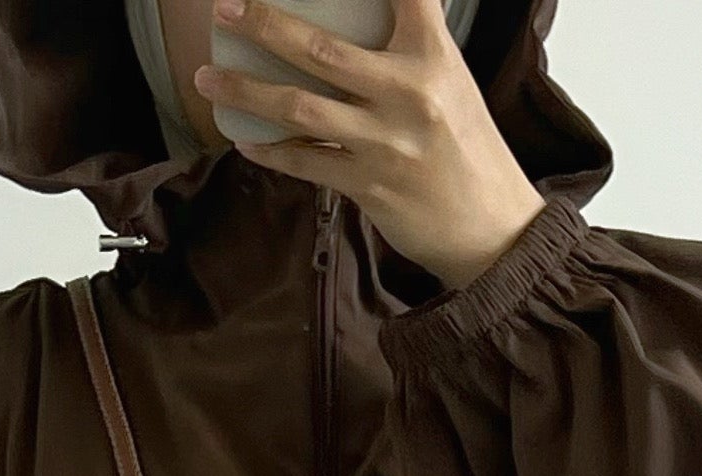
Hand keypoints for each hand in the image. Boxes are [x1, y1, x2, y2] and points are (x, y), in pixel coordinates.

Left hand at [201, 0, 543, 289]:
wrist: (491, 227)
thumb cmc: (466, 149)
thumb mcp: (450, 82)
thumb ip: (410, 45)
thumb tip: (362, 24)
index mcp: (433, 57)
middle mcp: (408, 94)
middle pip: (322, 49)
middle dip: (266, 24)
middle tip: (226, 9)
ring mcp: (385, 143)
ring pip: (300, 108)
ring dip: (247, 90)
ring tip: (209, 77)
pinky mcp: (369, 185)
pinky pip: (306, 163)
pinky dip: (271, 150)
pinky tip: (244, 137)